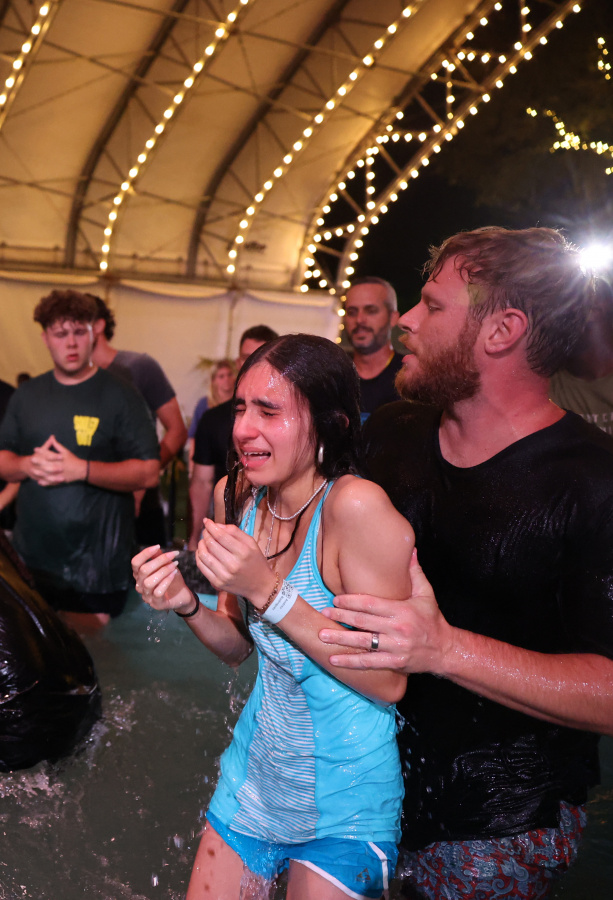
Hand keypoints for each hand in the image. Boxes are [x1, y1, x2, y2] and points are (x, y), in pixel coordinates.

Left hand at [29, 435, 86, 485]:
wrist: (81, 470)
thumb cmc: (73, 460)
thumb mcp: (66, 451)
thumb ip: (57, 445)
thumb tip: (52, 437)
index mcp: (60, 458)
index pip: (50, 454)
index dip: (42, 451)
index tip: (35, 449)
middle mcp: (59, 466)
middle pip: (47, 464)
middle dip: (39, 462)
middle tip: (31, 459)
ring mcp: (59, 474)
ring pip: (48, 474)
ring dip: (40, 473)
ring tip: (33, 471)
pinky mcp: (60, 480)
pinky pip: (51, 482)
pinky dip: (45, 482)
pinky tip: (39, 482)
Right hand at [132, 545, 194, 612]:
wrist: (182, 597)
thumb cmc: (172, 580)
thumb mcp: (166, 566)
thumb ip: (159, 558)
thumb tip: (156, 548)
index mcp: (140, 575)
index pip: (135, 563)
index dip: (145, 553)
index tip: (158, 546)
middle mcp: (140, 586)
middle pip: (143, 570)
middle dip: (159, 560)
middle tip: (173, 555)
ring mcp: (147, 596)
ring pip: (149, 582)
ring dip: (163, 571)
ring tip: (175, 565)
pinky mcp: (156, 604)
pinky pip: (158, 592)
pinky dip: (166, 581)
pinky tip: (174, 574)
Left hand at [196, 519, 274, 605]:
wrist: (260, 585)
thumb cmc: (256, 561)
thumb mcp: (251, 543)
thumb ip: (235, 532)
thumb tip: (216, 525)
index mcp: (243, 552)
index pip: (221, 536)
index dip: (211, 527)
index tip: (207, 521)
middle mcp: (233, 564)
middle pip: (211, 544)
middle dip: (205, 534)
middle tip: (206, 531)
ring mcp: (224, 575)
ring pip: (204, 555)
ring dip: (200, 544)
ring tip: (203, 540)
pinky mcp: (217, 583)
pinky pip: (202, 567)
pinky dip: (198, 556)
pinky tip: (202, 551)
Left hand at [319, 549, 454, 674]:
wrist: (445, 650)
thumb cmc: (432, 619)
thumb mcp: (426, 594)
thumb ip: (415, 572)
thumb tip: (410, 549)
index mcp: (402, 610)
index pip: (372, 604)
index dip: (352, 601)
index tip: (336, 599)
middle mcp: (398, 628)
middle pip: (364, 622)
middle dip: (341, 616)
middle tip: (323, 612)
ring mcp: (395, 647)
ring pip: (363, 643)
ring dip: (341, 639)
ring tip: (322, 635)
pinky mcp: (394, 663)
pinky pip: (369, 663)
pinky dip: (351, 662)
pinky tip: (334, 659)